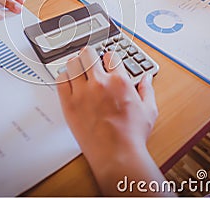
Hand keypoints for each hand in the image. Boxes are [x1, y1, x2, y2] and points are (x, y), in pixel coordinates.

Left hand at [57, 47, 156, 182]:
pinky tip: (69, 82)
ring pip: (72, 63)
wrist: (116, 156)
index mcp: (120, 81)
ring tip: (78, 69)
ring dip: (75, 64)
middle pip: (88, 53)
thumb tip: (147, 77)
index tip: (107, 62)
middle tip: (90, 61)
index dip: (108, 57)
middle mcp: (100, 83)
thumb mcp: (148, 110)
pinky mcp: (69, 104)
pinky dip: (63, 77)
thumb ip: (147, 89)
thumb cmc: (132, 136)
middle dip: (90, 55)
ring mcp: (82, 92)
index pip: (110, 54)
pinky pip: (60, 80)